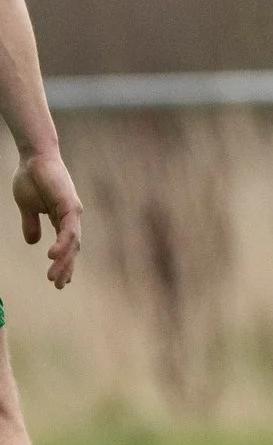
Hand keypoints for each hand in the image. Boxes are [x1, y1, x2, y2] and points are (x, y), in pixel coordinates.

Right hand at [13, 152, 79, 288]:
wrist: (33, 158)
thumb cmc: (32, 179)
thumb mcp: (28, 207)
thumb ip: (32, 224)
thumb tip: (33, 242)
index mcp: (62, 219)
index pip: (67, 246)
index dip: (65, 263)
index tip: (61, 281)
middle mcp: (72, 217)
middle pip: (73, 248)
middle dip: (66, 267)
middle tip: (58, 285)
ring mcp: (73, 211)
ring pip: (72, 242)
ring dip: (63, 260)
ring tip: (54, 277)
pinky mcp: (70, 204)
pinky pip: (68, 228)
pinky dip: (62, 243)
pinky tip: (53, 255)